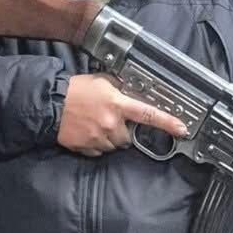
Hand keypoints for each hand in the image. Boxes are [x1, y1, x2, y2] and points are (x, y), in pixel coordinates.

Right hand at [57, 74, 188, 156]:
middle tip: (108, 119)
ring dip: (109, 138)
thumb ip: (119, 89)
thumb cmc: (75, 90)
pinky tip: (87, 132)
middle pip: (128, 137)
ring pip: (114, 145)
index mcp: (117, 104)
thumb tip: (131, 94)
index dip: (168, 123)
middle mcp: (111, 123)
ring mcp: (99, 138)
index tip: (182, 129)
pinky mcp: (87, 148)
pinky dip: (96, 144)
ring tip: (94, 124)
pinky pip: (99, 151)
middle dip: (122, 131)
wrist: (49, 104)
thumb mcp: (101, 82)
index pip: (148, 114)